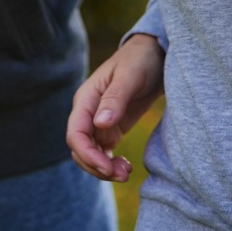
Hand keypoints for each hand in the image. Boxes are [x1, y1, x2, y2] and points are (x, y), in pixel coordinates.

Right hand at [66, 33, 165, 181]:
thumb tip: (100, 123)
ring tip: (126, 173)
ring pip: (91, 154)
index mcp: (86, 99)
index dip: (88, 155)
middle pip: (80, 149)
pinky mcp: (112, 129)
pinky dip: (111, 164)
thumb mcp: (130, 76)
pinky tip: (126, 166)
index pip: (75, 134)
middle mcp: (88, 113)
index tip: (107, 167)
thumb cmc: (140, 59)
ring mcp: (99, 122)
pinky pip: (104, 153)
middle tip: (123, 175)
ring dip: (104, 169)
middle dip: (97, 166)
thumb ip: (115, 99)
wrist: (155, 55)